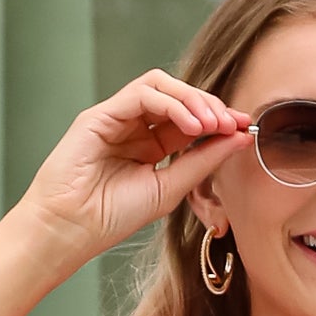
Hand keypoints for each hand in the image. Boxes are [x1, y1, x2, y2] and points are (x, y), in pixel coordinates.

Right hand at [14, 72, 252, 278]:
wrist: (70, 229)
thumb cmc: (111, 216)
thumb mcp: (170, 188)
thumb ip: (203, 161)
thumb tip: (240, 137)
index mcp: (151, 146)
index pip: (190, 120)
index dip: (219, 119)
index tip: (245, 128)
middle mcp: (134, 127)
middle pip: (178, 97)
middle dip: (210, 105)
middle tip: (233, 122)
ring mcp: (116, 118)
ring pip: (160, 86)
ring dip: (192, 99)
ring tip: (213, 122)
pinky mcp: (100, 114)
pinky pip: (141, 93)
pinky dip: (171, 104)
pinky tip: (190, 125)